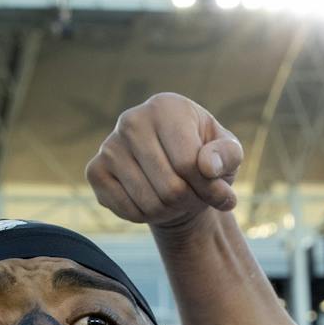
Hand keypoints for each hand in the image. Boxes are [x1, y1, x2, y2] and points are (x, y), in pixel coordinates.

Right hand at [86, 92, 243, 229]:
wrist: (175, 173)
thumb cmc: (205, 159)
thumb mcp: (229, 153)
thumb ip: (228, 155)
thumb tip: (208, 166)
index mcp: (166, 107)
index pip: (189, 164)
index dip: (210, 189)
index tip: (221, 194)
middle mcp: (132, 120)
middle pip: (171, 188)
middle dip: (191, 202)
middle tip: (196, 197)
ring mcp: (109, 146)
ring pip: (150, 204)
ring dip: (172, 212)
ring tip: (178, 199)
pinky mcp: (95, 171)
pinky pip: (128, 211)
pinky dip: (148, 217)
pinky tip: (154, 201)